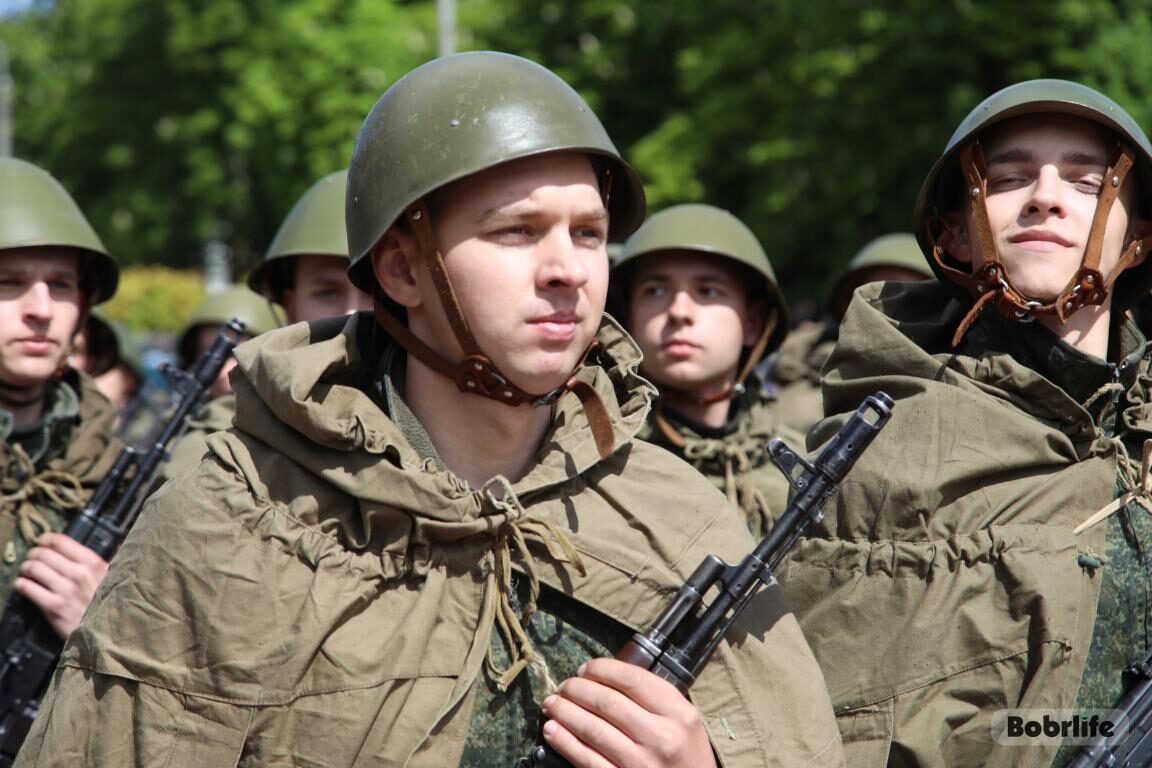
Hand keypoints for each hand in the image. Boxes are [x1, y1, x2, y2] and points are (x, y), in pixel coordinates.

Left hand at [13, 533, 107, 638]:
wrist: (108, 631)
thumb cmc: (108, 603)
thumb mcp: (110, 577)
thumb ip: (93, 565)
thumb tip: (71, 552)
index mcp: (93, 563)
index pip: (61, 541)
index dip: (46, 539)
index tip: (42, 541)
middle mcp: (79, 573)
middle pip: (43, 553)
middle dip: (33, 554)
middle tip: (31, 558)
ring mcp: (65, 590)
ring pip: (33, 568)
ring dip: (25, 568)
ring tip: (26, 571)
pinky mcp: (53, 606)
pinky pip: (27, 588)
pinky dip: (21, 584)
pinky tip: (22, 585)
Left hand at [540, 657, 716, 767]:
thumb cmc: (685, 754)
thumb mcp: (683, 720)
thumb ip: (653, 698)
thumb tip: (604, 677)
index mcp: (678, 713)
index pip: (631, 679)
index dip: (601, 669)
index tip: (585, 668)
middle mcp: (661, 737)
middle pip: (607, 702)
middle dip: (577, 689)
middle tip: (564, 686)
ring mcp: (640, 763)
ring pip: (592, 729)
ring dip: (565, 712)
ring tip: (552, 704)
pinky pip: (586, 759)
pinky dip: (564, 742)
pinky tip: (552, 730)